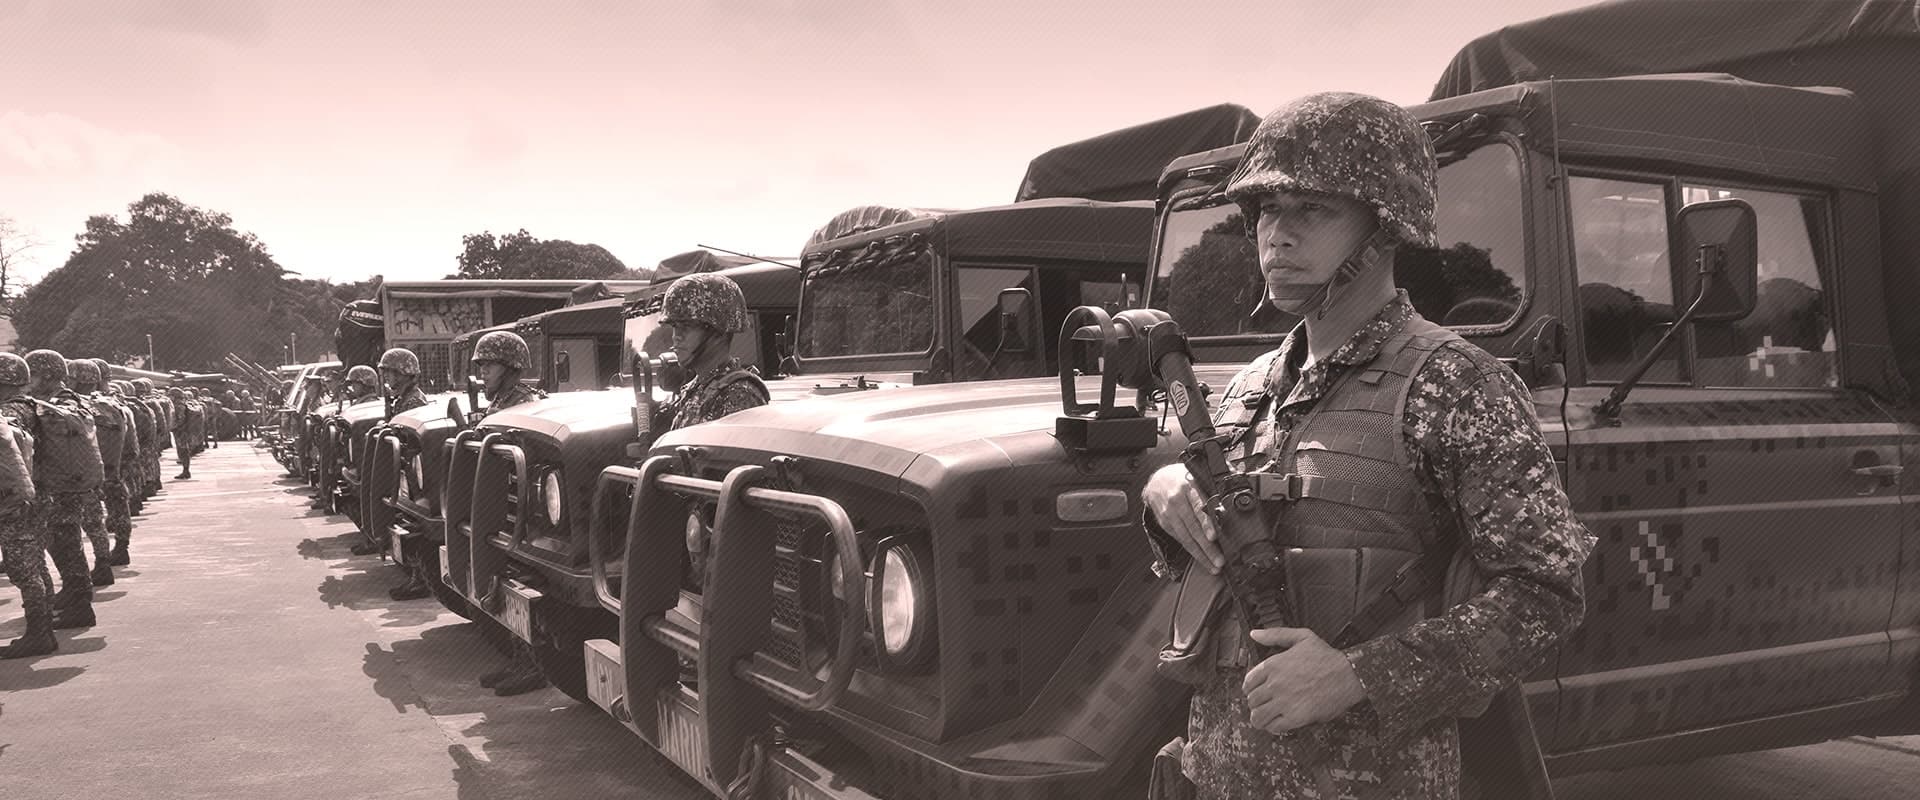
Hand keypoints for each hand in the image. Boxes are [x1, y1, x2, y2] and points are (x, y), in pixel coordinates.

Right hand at [1141, 463, 1223, 573]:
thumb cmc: (1181, 479)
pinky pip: (1180, 540)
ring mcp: (1169, 514)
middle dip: (1207, 547)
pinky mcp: (1165, 524)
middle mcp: (1177, 502)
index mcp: (1188, 487)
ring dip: (1200, 554)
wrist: (1156, 481)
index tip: (1213, 536)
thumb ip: (1212, 486)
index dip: (1206, 523)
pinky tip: (1201, 559)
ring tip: (1213, 566)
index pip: (1198, 507)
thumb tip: (1232, 498)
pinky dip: (1192, 551)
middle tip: (1219, 561)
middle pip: (1193, 528)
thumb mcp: (1196, 476)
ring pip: (1186, 538)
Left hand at [1242, 627, 1365, 734]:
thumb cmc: (1327, 657)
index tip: (1255, 691)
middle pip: (1252, 700)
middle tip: (1263, 705)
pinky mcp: (1295, 717)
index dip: (1250, 688)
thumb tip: (1255, 634)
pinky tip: (1277, 723)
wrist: (1348, 675)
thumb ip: (1275, 635)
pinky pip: (1273, 727)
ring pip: (1258, 715)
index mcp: (1273, 664)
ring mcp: (1283, 701)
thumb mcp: (1301, 637)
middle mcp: (1275, 684)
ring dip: (1260, 717)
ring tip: (1265, 717)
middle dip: (1256, 703)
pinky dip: (1272, 727)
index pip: (1248, 682)